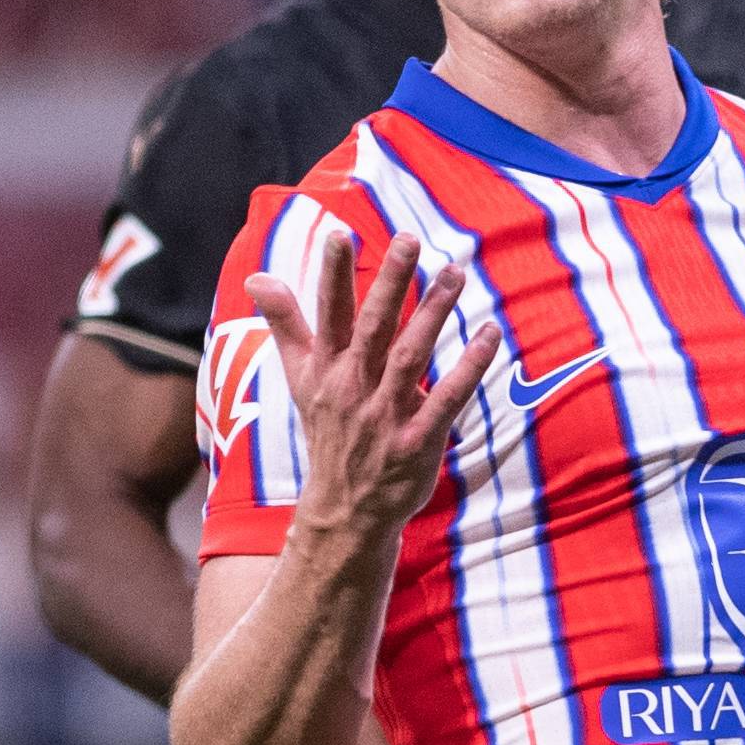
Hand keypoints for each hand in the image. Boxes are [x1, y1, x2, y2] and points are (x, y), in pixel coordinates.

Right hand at [245, 231, 502, 549]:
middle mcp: (352, 389)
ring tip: (454, 273)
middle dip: (389, 283)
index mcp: (326, 371)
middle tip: (409, 239)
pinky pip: (446, 398)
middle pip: (372, 328)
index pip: (328, 315)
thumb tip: (256, 278)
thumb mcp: (301, 380)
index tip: (339, 234)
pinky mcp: (417, 441)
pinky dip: (468, 367)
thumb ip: (285, 325)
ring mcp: (384, 417)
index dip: (332, 276)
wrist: (343, 510)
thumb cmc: (329, 432)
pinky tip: (489, 335)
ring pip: (410, 356)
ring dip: (433, 314)